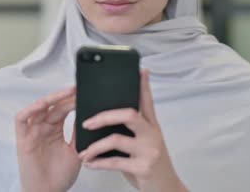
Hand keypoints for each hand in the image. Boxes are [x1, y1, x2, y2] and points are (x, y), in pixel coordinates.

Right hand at [15, 86, 79, 191]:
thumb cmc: (60, 176)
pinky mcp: (22, 139)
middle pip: (53, 106)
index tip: (84, 93)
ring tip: (66, 93)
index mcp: (55, 129)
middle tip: (78, 90)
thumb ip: (80, 134)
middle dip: (66, 97)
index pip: (63, 109)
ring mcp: (32, 132)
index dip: (72, 100)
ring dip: (51, 99)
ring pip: (38, 109)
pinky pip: (21, 120)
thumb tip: (91, 116)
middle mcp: (43, 128)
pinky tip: (42, 104)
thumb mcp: (76, 150)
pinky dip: (29, 110)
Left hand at [77, 70, 187, 191]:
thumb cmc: (150, 164)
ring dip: (95, 146)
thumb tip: (109, 115)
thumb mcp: (146, 142)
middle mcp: (152, 135)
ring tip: (83, 152)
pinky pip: (114, 162)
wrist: (166, 189)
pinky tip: (89, 163)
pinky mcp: (143, 168)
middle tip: (86, 122)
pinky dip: (98, 162)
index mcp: (152, 126)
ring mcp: (149, 151)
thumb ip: (133, 129)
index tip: (139, 70)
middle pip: (129, 114)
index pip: (147, 101)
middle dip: (104, 116)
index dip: (143, 85)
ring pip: (116, 139)